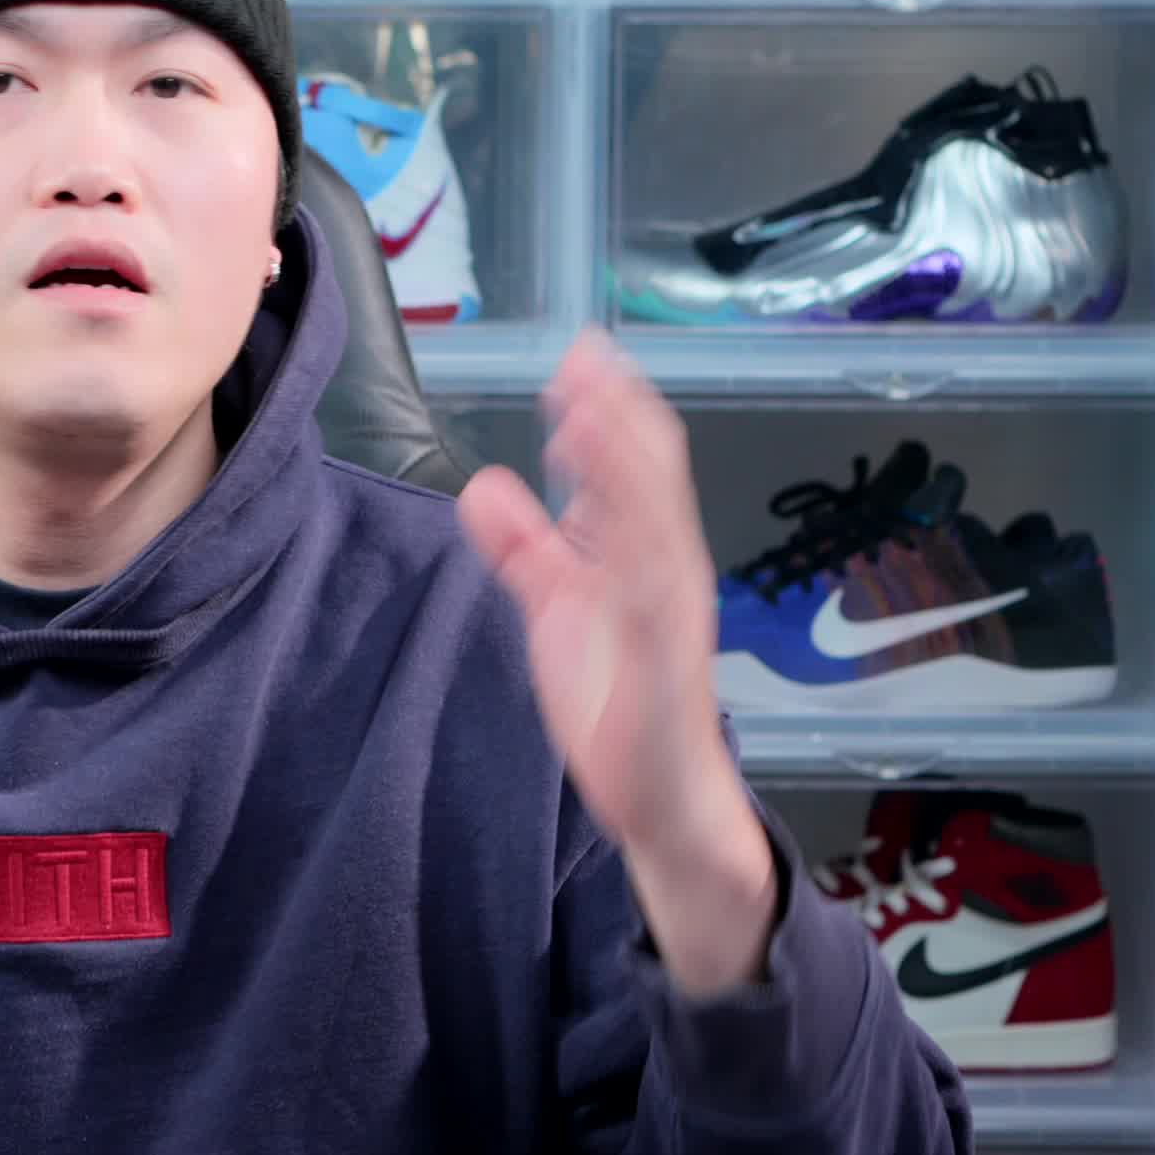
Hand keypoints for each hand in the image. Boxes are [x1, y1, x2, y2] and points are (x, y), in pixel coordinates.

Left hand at [457, 333, 777, 993]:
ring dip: (628, 469)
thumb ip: (524, 548)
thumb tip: (484, 485)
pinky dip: (641, 555)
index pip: (629, 467)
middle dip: (619, 417)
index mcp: (641, 553)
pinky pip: (655, 601)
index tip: (576, 357)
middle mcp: (666, 570)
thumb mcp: (556, 607)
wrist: (662, 796)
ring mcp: (669, 614)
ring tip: (596, 413)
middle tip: (586, 358)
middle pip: (648, 478)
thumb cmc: (619, 698)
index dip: (606, 410)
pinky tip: (621, 518)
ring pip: (655, 524)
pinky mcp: (666, 663)